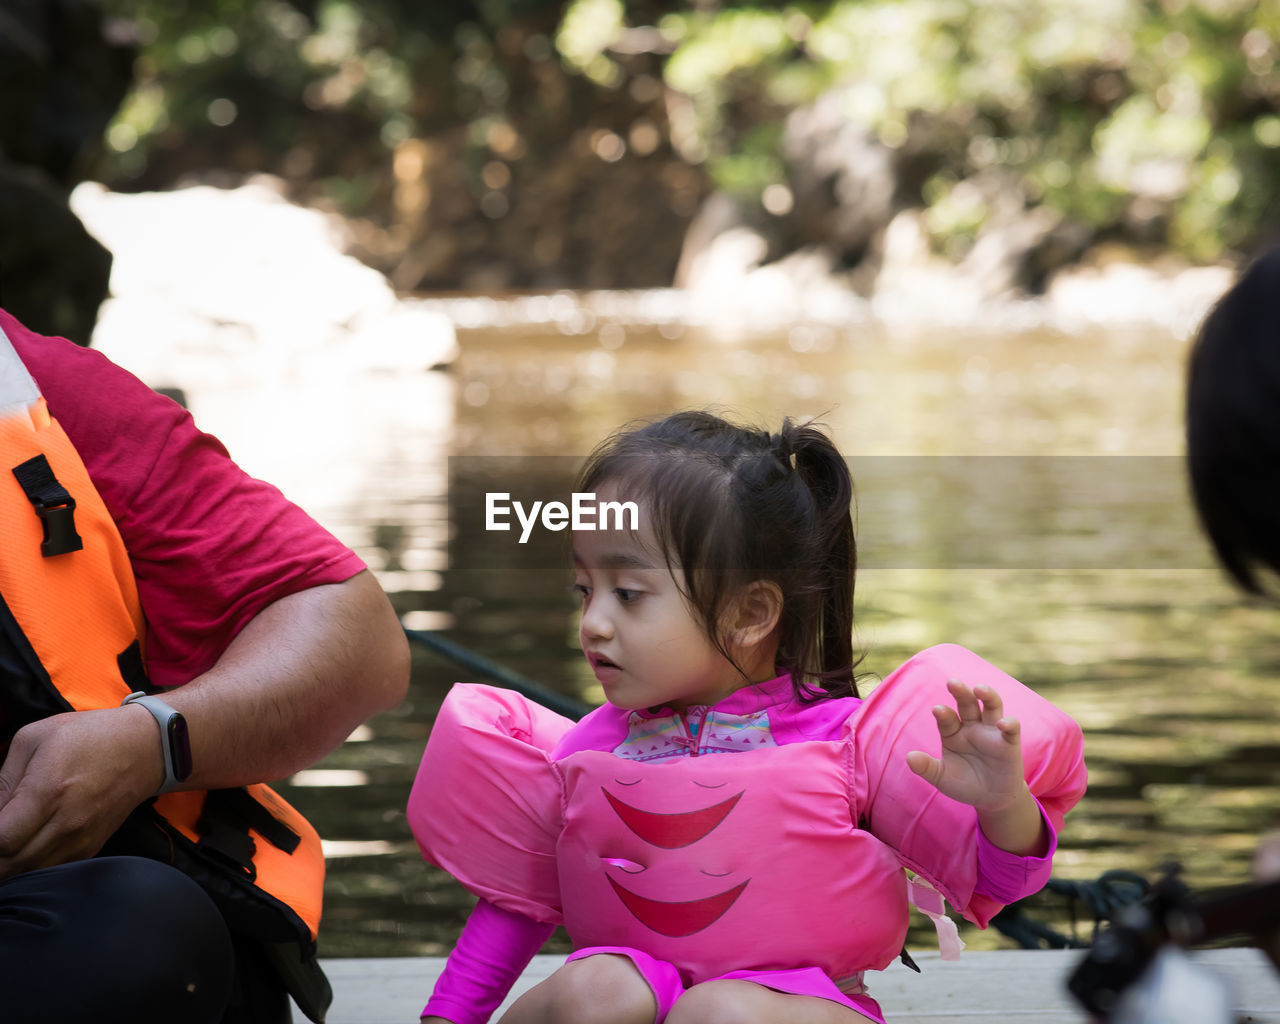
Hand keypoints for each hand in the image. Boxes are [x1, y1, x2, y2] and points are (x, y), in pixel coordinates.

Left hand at [0, 707, 163, 878]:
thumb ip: (3, 778)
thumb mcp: (33, 738)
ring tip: (10, 839)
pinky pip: (49, 870)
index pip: (1, 841)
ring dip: (9, 862)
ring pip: (27, 873)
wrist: (145, 748)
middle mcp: (66, 823)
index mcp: (47, 792)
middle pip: (9, 865)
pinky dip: (30, 864)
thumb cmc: (89, 736)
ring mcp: (80, 839)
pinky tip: (26, 845)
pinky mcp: (90, 847)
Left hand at [905, 679, 1027, 812]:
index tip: (937, 710)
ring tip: (979, 689)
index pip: (946, 718)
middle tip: (952, 683)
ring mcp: (991, 732)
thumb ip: (926, 767)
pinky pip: (1012, 728)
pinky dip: (1009, 723)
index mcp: (952, 732)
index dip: (942, 714)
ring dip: (987, 695)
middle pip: (967, 703)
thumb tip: (909, 758)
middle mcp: (972, 727)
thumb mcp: (941, 778)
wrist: (990, 800)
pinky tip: (1003, 723)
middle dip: (960, 692)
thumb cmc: (963, 784)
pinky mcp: (1009, 743)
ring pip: (991, 706)